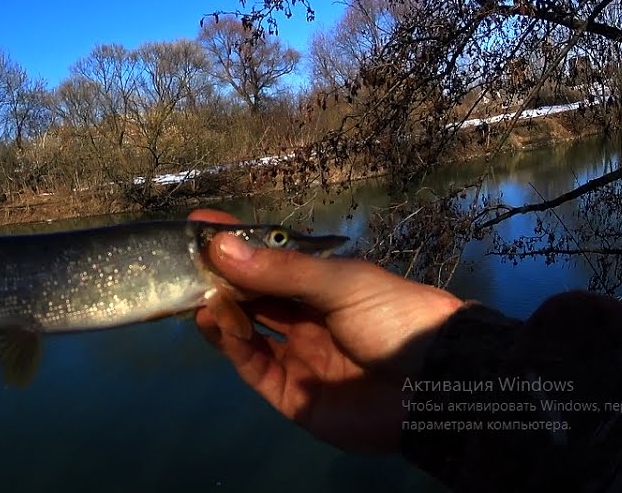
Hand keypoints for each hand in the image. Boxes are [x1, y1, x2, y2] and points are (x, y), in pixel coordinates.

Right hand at [190, 209, 462, 452]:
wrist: (437, 385)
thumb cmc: (394, 317)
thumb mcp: (339, 282)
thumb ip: (280, 270)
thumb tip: (221, 246)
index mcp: (323, 287)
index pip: (269, 261)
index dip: (236, 245)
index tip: (200, 225)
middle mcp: (306, 319)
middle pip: (252, 297)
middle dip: (220, 279)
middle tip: (184, 262)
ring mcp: (298, 357)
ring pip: (247, 332)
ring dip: (221, 312)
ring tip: (197, 295)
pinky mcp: (292, 395)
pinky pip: (254, 368)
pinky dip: (232, 346)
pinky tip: (216, 323)